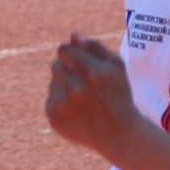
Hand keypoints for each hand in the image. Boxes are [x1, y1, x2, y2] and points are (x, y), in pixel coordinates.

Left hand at [45, 34, 141, 156]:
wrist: (117, 134)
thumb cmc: (119, 95)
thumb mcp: (116, 67)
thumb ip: (94, 47)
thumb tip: (73, 35)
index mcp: (92, 73)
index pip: (63, 50)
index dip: (70, 53)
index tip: (77, 59)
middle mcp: (75, 89)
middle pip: (56, 65)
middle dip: (68, 69)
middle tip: (84, 82)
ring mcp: (62, 105)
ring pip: (53, 82)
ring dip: (64, 85)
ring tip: (83, 98)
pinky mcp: (54, 118)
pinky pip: (50, 99)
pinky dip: (61, 102)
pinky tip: (77, 110)